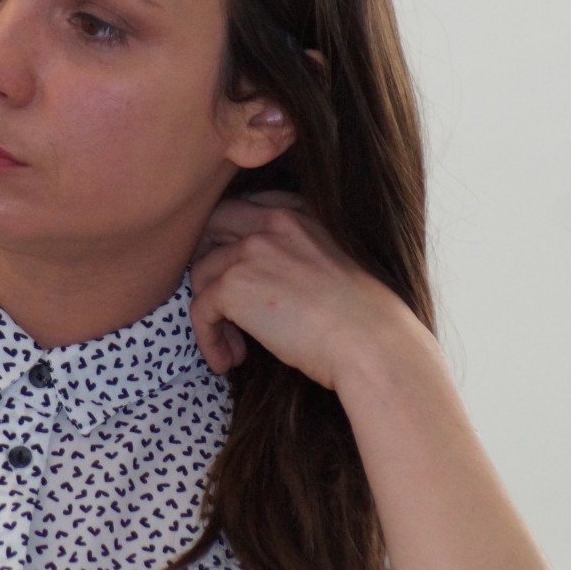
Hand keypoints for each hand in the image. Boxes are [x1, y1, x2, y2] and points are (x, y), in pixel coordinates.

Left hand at [188, 190, 421, 391]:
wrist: (370, 342)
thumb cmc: (362, 317)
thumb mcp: (330, 262)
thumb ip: (292, 253)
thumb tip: (257, 280)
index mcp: (298, 212)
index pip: (244, 209)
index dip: (230, 241)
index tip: (236, 273)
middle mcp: (271, 222)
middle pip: (211, 228)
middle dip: (207, 263)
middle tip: (218, 302)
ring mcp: (250, 251)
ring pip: (201, 274)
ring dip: (212, 313)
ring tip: (235, 346)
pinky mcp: (233, 287)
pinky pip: (200, 310)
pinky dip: (208, 339)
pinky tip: (227, 360)